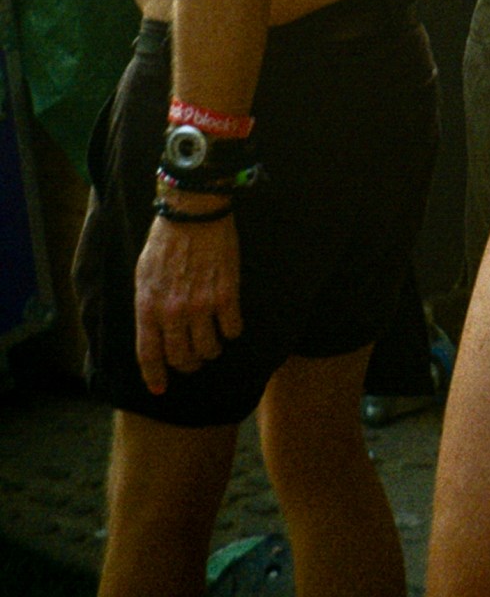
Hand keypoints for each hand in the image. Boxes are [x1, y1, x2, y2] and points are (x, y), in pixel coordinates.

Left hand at [133, 209, 241, 394]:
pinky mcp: (226, 294)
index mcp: (148, 306)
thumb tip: (152, 333)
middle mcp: (173, 311)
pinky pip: (232, 329)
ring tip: (213, 342)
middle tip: (194, 360)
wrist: (193, 212)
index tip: (160, 390)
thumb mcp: (144, 275)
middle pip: (181, 357)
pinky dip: (232, 332)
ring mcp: (200, 304)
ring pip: (208, 349)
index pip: (149, 355)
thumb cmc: (165, 241)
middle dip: (188, 364)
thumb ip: (147, 306)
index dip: (155, 377)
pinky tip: (230, 323)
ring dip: (211, 351)